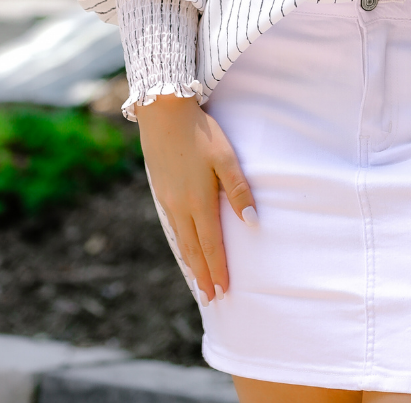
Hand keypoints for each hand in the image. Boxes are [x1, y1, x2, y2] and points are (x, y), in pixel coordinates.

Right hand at [136, 95, 255, 303]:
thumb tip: (251, 222)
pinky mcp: (160, 191)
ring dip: (190, 262)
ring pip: (180, 240)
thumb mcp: (226, 157)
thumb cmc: (200, 133)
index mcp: (197, 201)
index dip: (218, 269)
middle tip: (211, 298)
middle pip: (192, 249)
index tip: (224, 291)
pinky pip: (171, 226)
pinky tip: (184, 246)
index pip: (210, 245)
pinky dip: (180, 244)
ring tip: (198, 281)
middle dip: (203, 274)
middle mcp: (179, 206)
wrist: (163, 113)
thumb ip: (238, 190)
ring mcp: (166, 200)